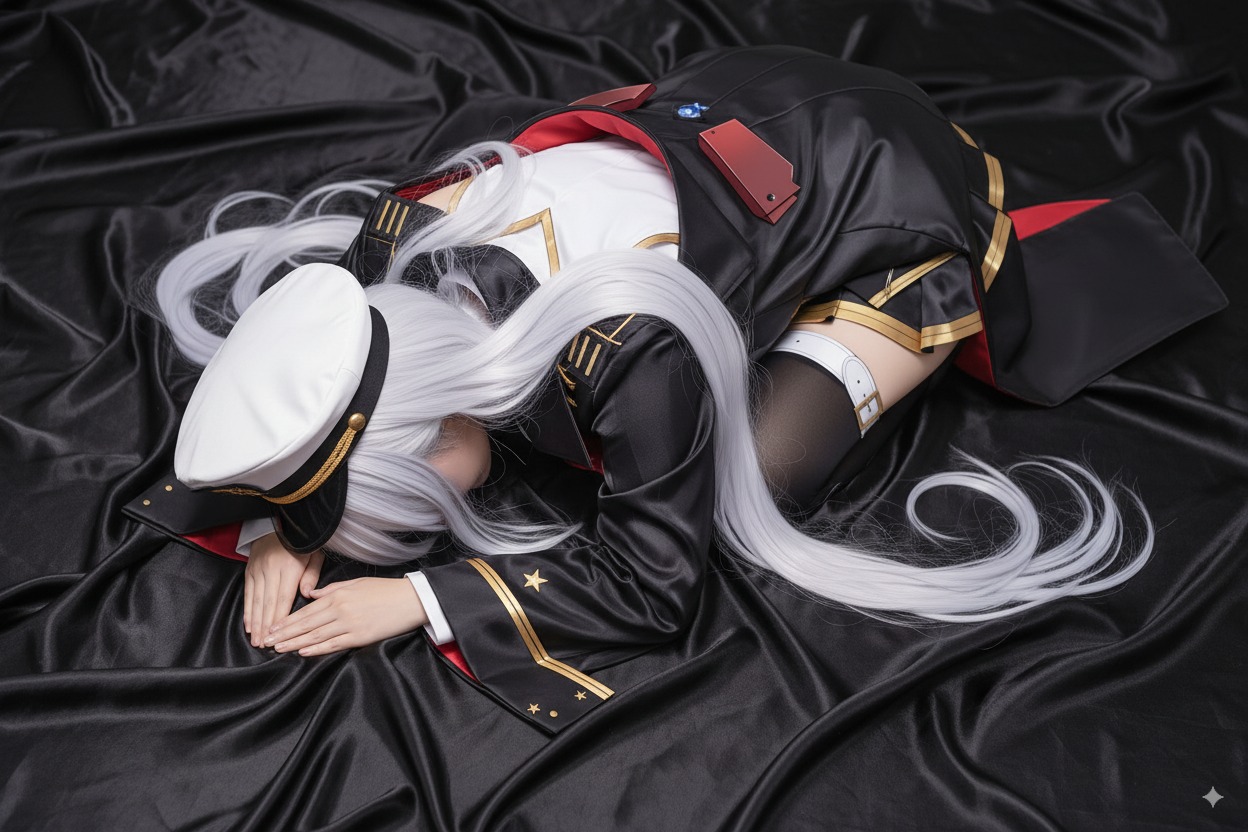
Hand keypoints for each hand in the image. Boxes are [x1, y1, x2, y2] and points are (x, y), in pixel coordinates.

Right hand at [244, 533, 323, 647]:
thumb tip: (308, 595)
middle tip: (265, 645)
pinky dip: (247, 611)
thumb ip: (312, 575)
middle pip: (267, 603)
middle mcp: (271, 569)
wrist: (283, 522)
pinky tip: (249, 625)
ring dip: (255, 623)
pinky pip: (248, 593)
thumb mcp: (315, 554)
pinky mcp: (250, 570)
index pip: (284, 597)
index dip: (280, 618)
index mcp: (289, 567)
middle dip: (266, 626)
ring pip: (255, 600)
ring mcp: (258, 570)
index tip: (280, 635)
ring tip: (256, 640)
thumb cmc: (303, 542)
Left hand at [264, 577, 428, 656]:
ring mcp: (349, 624)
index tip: (271, 627)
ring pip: (316, 636)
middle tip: (267, 641)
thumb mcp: (356, 583)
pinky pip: (334, 644)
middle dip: (285, 633)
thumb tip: (312, 595)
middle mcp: (340, 609)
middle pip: (306, 624)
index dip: (286, 621)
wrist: (411, 599)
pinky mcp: (360, 636)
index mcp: (337, 595)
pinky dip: (317, 649)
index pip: (305, 611)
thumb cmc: (385, 590)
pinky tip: (303, 652)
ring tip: (279, 649)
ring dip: (295, 643)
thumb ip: (331, 589)